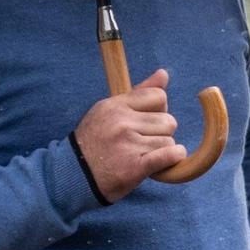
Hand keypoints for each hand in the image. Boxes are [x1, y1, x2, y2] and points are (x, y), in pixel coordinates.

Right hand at [74, 68, 185, 202]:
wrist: (75, 176)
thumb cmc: (95, 142)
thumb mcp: (109, 111)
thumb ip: (139, 93)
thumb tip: (164, 74)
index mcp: (114, 106)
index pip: (158, 96)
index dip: (160, 109)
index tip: (148, 121)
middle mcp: (121, 122)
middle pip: (168, 121)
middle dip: (162, 132)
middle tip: (145, 141)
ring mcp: (127, 144)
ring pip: (168, 140)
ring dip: (162, 149)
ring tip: (145, 154)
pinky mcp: (134, 167)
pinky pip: (168, 155)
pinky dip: (173, 158)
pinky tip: (169, 159)